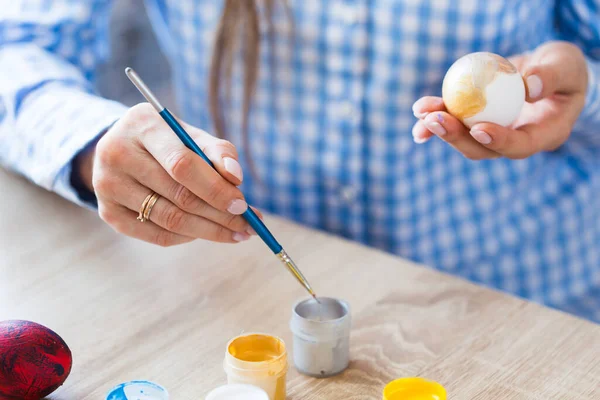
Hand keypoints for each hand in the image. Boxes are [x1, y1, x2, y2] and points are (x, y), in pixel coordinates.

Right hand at [77, 103, 259, 245]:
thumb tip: (236, 178)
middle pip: (178, 196)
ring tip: (237, 232)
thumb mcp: (192, 135)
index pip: (182, 164)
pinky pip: (157, 235)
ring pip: (170, 219)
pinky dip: (187, 237)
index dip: (215, 189)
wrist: (122, 147)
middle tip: (249, 226)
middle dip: (220, 215)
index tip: (243, 205)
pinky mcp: (107, 212)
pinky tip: (205, 232)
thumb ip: (218, 152)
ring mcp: (107, 185)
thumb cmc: (168, 141)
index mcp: (143, 125)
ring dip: (209, 230)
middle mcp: (117, 153)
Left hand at [411, 41, 587, 159]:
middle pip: (483, 149)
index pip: (521, 146)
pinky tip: (419, 113)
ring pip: (464, 138)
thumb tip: (528, 88)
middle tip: (437, 120)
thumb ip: (551, 76)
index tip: (479, 129)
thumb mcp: (565, 65)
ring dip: (440, 128)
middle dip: (457, 138)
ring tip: (422, 113)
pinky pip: (455, 123)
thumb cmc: (562, 67)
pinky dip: (435, 118)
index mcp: (544, 135)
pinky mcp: (477, 123)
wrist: (546, 70)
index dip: (499, 141)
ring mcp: (494, 134)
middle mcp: (515, 141)